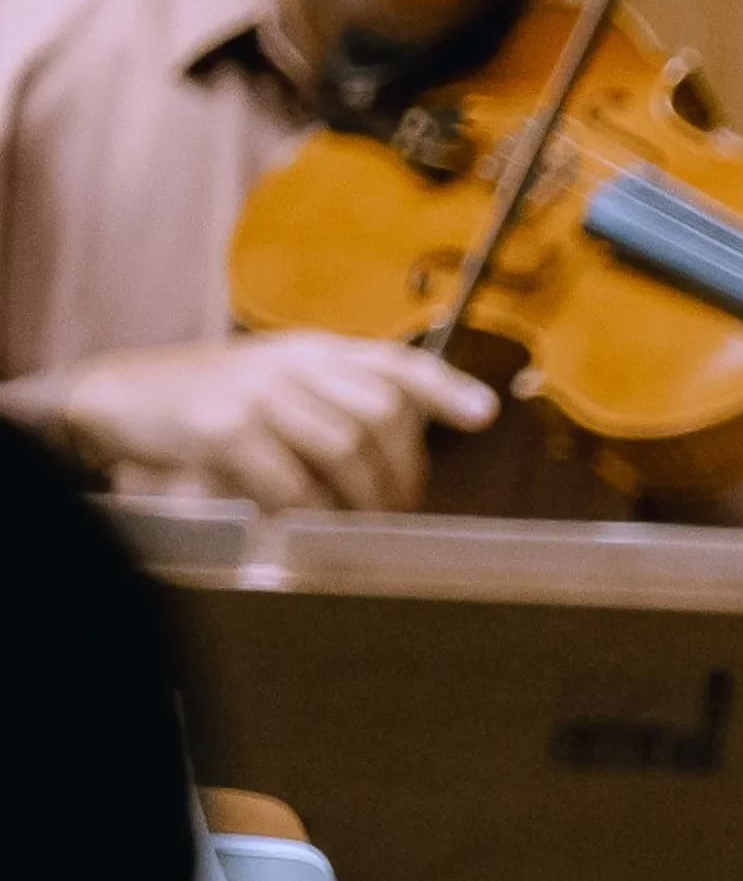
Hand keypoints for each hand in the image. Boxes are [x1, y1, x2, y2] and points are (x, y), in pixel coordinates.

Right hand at [59, 331, 497, 512]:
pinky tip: (309, 529)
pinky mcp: (224, 429)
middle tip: (398, 511)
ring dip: (364, 499)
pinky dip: (311, 513)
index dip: (446, 388)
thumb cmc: (211, 401)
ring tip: (361, 528)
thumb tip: (402, 454)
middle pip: (381, 414)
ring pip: (346, 447)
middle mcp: (293, 362)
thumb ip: (335, 400)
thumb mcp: (278, 383)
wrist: (119, 398)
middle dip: (402, 472)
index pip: (396, 362)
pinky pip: (291, 481)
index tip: (486, 416)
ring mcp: (259, 392)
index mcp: (315, 350)